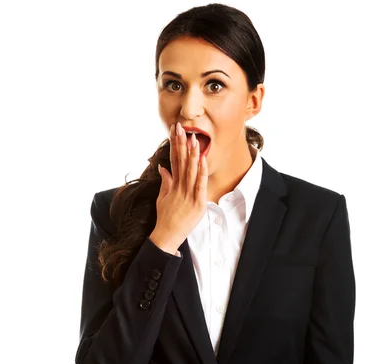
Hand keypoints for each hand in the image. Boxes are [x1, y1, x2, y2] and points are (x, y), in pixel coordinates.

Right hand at [154, 122, 207, 247]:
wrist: (166, 236)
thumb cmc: (165, 218)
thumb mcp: (163, 198)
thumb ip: (165, 182)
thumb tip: (163, 168)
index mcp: (172, 184)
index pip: (174, 159)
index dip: (175, 144)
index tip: (175, 131)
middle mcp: (179, 187)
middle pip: (181, 161)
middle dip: (182, 143)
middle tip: (183, 127)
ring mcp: (188, 195)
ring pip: (191, 171)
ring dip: (192, 154)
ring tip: (194, 139)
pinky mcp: (197, 204)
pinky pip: (200, 185)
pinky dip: (201, 172)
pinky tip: (202, 160)